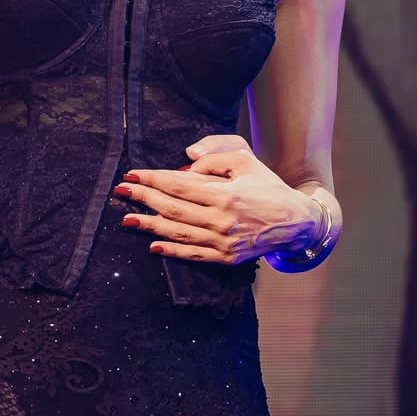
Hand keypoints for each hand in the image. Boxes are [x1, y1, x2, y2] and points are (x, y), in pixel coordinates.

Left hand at [114, 134, 319, 264]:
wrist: (296, 221)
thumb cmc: (267, 186)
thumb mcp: (246, 161)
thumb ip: (215, 157)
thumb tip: (186, 161)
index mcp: (226, 194)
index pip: (180, 185)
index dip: (153, 179)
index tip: (132, 175)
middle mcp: (222, 220)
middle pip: (173, 209)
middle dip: (144, 198)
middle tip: (120, 192)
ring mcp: (223, 242)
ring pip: (179, 233)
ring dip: (150, 226)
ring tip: (127, 220)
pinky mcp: (226, 257)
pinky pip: (193, 255)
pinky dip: (172, 251)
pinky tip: (152, 245)